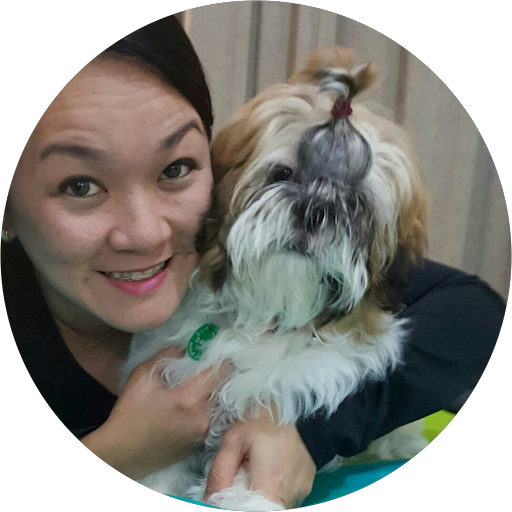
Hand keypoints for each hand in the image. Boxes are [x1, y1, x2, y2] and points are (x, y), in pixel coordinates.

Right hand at [82, 347, 224, 479]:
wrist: (123, 454)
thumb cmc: (130, 413)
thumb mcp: (142, 375)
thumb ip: (167, 355)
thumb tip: (187, 348)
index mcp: (189, 399)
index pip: (220, 370)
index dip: (219, 356)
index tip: (213, 349)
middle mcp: (203, 417)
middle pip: (224, 386)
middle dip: (217, 372)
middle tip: (206, 364)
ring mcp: (204, 432)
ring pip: (219, 401)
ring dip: (212, 390)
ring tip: (198, 383)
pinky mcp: (201, 442)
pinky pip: (213, 416)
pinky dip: (207, 405)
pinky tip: (193, 402)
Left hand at [205, 407, 316, 508]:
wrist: (306, 405)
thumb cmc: (268, 418)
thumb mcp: (236, 438)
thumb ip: (220, 471)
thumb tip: (208, 500)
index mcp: (269, 489)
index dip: (230, 505)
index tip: (225, 489)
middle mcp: (288, 499)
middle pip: (257, 510)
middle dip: (243, 498)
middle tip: (241, 471)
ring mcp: (300, 494)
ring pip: (270, 504)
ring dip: (258, 492)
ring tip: (256, 465)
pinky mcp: (306, 487)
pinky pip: (283, 496)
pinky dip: (271, 487)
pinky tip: (270, 465)